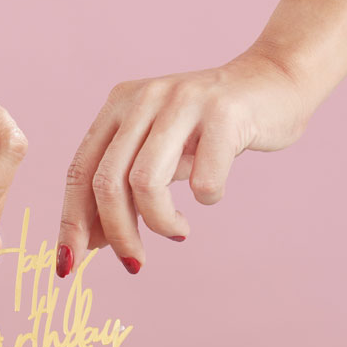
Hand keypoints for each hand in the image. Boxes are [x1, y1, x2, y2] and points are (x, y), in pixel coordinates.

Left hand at [56, 48, 309, 274]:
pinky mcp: (223, 113)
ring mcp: (182, 101)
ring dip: (160, 223)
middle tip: (134, 263)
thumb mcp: (159, 151)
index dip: (71, 222)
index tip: (69, 265)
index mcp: (119, 105)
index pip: (80, 171)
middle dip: (117, 235)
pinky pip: (202, 181)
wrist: (277, 81)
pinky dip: (206, 200)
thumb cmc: (213, 130)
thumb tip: (90, 242)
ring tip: (177, 232)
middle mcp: (144, 98)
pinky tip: (211, 194)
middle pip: (107, 183)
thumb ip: (125, 186)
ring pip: (145, 183)